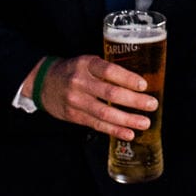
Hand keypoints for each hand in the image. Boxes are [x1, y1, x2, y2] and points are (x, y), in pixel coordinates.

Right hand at [36, 54, 155, 136]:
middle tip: (152, 105)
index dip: (127, 78)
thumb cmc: (73, 71)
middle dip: (133, 101)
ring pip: (104, 112)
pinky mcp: (74, 116)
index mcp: (86, 64)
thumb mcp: (87, 62)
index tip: (143, 85)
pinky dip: (114, 130)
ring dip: (127, 119)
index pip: (108, 70)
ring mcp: (75, 100)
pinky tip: (128, 133)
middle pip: (109, 93)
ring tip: (144, 123)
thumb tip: (139, 83)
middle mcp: (80, 82)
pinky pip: (96, 124)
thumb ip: (107, 70)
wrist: (43, 82)